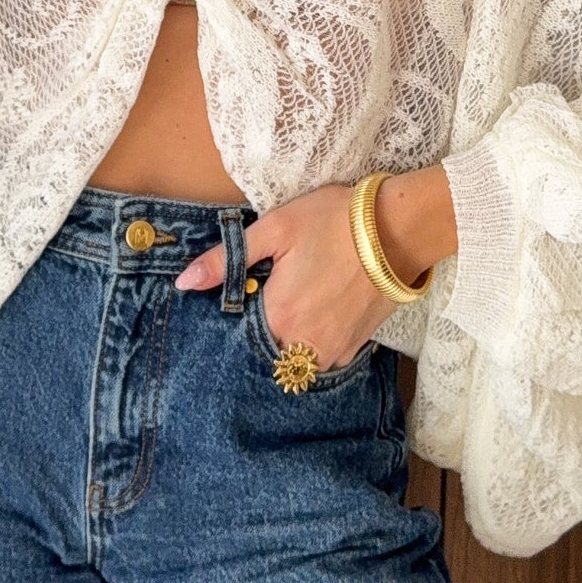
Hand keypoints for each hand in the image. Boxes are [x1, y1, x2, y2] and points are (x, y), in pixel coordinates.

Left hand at [173, 185, 394, 368]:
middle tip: (266, 298)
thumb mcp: (275, 229)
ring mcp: (331, 352)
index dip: (230, 320)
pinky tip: (315, 312)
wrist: (398, 229)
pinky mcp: (353, 349)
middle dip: (256, 333)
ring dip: (283, 341)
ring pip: (291, 360)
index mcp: (277, 317)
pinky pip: (319, 358)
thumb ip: (226, 259)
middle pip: (262, 352)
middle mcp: (302, 346)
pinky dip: (310, 343)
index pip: (235, 337)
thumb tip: (183, 282)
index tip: (236, 299)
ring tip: (291, 305)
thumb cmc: (334, 222)